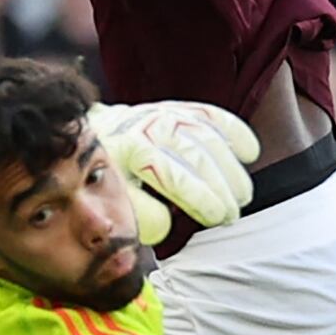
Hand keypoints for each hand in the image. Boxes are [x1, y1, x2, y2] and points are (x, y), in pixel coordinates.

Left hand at [92, 99, 259, 247]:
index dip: (199, 197)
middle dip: (219, 188)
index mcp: (127, 150)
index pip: (172, 175)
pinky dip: (233, 131)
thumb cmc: (104, 179)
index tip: (216, 217)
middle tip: (231, 214)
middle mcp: (146, 126)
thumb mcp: (110, 201)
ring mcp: (161, 114)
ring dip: (229, 167)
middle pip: (194, 157)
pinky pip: (209, 115)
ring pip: (206, 137)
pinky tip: (250, 151)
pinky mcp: (174, 109)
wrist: (86, 139)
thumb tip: (166, 225)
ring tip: (242, 194)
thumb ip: (138, 214)